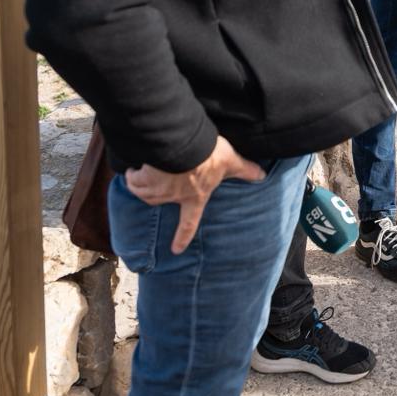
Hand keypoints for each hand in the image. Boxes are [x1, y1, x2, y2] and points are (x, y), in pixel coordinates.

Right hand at [124, 136, 265, 253]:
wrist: (184, 145)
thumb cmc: (208, 155)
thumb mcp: (230, 161)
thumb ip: (244, 169)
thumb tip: (262, 175)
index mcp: (195, 197)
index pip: (190, 223)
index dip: (183, 236)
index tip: (176, 250)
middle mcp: (174, 197)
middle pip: (159, 201)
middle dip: (154, 192)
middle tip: (155, 180)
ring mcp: (157, 189)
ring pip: (144, 191)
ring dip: (142, 182)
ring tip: (145, 170)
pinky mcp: (144, 178)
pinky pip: (134, 179)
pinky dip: (134, 173)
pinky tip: (136, 165)